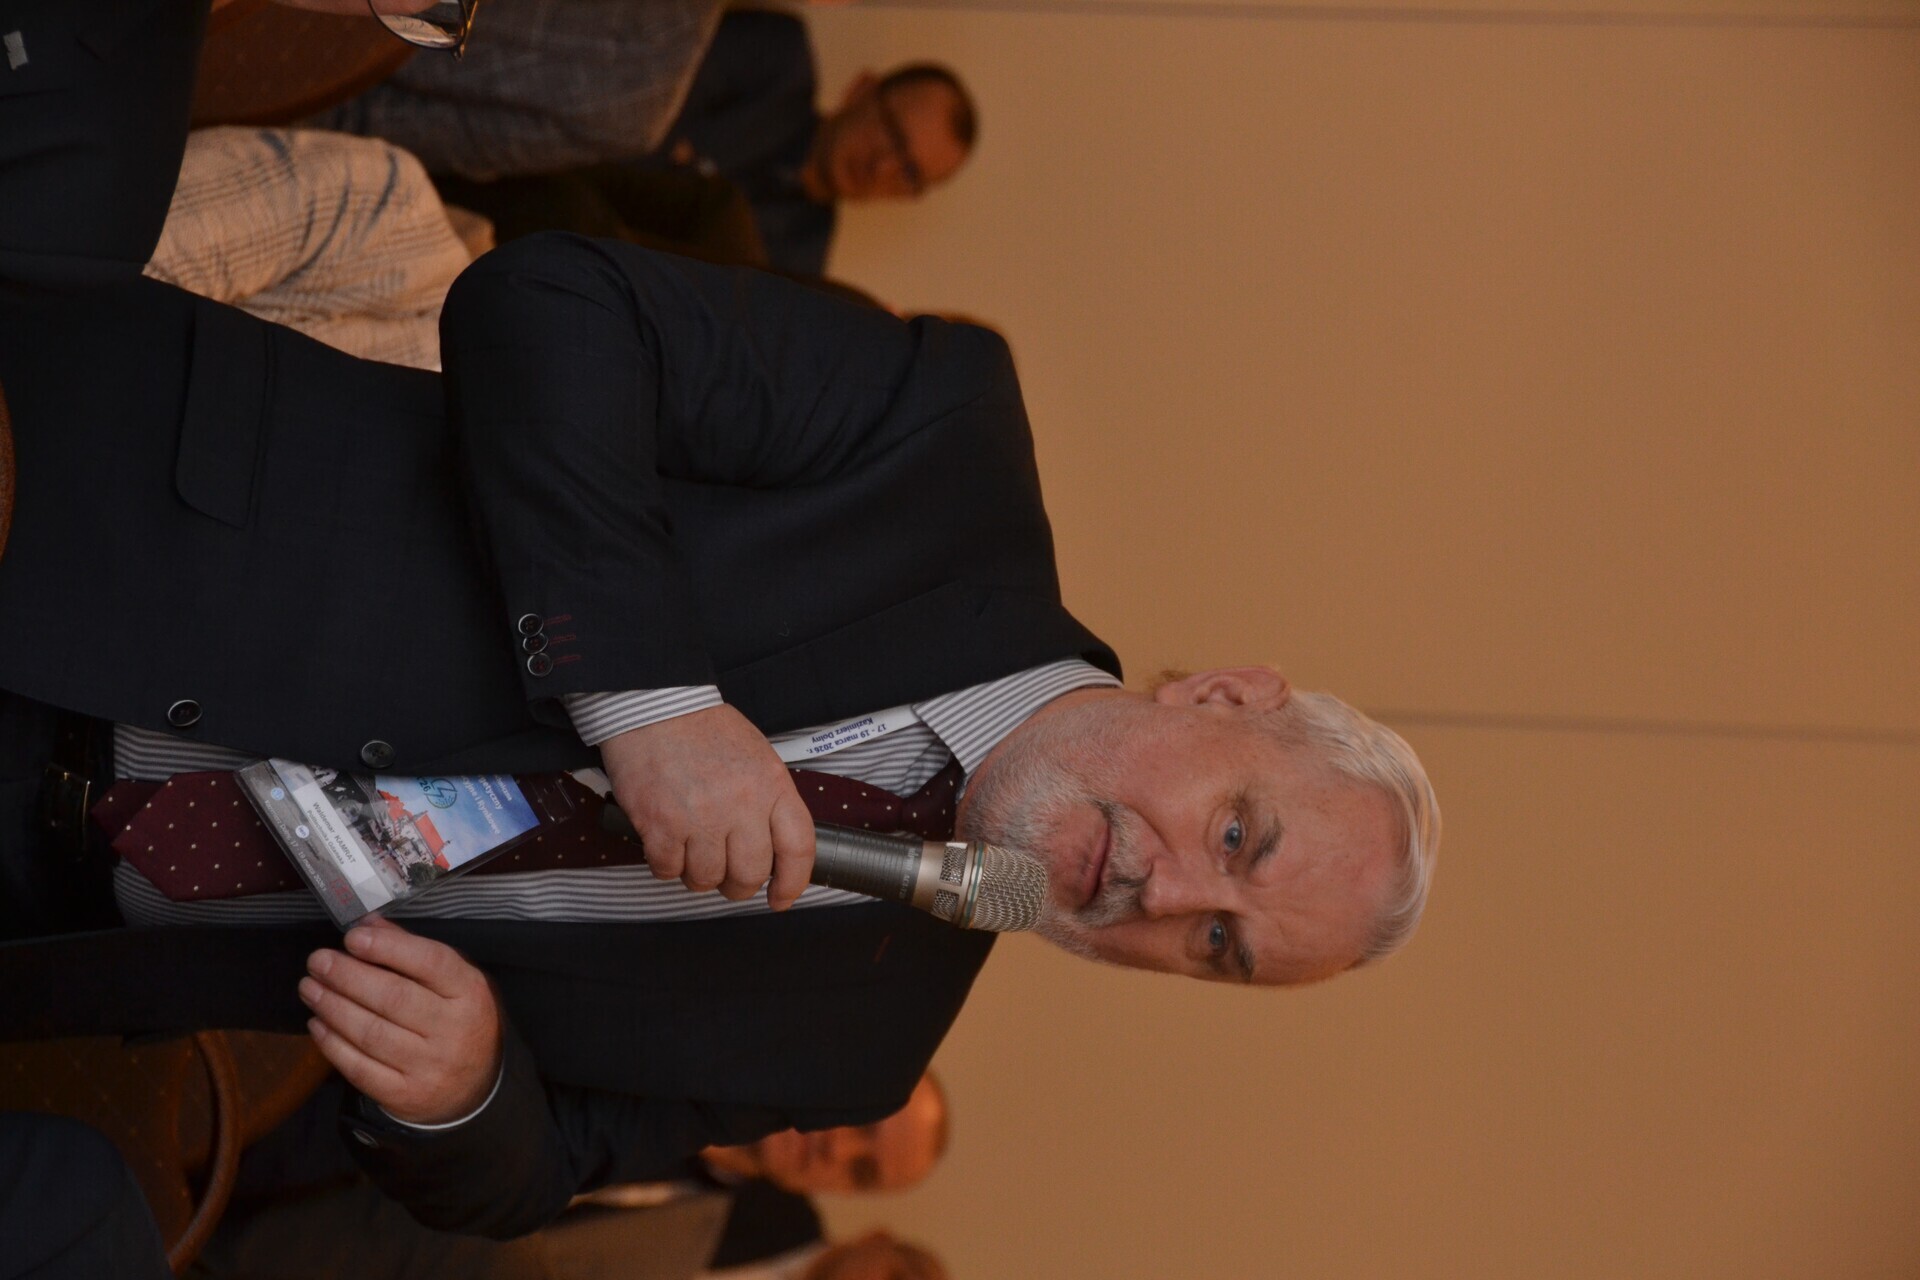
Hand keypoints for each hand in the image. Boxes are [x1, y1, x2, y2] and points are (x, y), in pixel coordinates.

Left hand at [300, 916, 501, 1125]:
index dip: (388, 948)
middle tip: (318, 961)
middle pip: (393, 998)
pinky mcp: (404, 1095)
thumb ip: (413, 951)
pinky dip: (333, 1044)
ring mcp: (428, 1066)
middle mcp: (452, 1030)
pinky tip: (318, 1024)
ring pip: (371, 1033)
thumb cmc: (459, 1020)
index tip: (353, 937)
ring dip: (333, 1007)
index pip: (431, 963)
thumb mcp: (454, 981)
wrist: (478, 1087)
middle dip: (348, 976)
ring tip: (310, 988)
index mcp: (470, 993)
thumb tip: (368, 924)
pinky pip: (360, 1068)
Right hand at [598, 704, 814, 909]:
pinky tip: (666, 845)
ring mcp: (699, 817)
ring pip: (707, 878)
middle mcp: (741, 804)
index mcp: (772, 785)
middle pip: (751, 874)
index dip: (793, 882)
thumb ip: (769, 800)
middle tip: (728, 878)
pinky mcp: (660, 824)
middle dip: (738, 885)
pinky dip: (666, 866)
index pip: (798, 848)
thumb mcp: (757, 756)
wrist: (654, 705)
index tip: (781, 898)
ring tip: (692, 854)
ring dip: (699, 876)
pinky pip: (668, 870)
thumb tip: (774, 848)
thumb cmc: (704, 729)